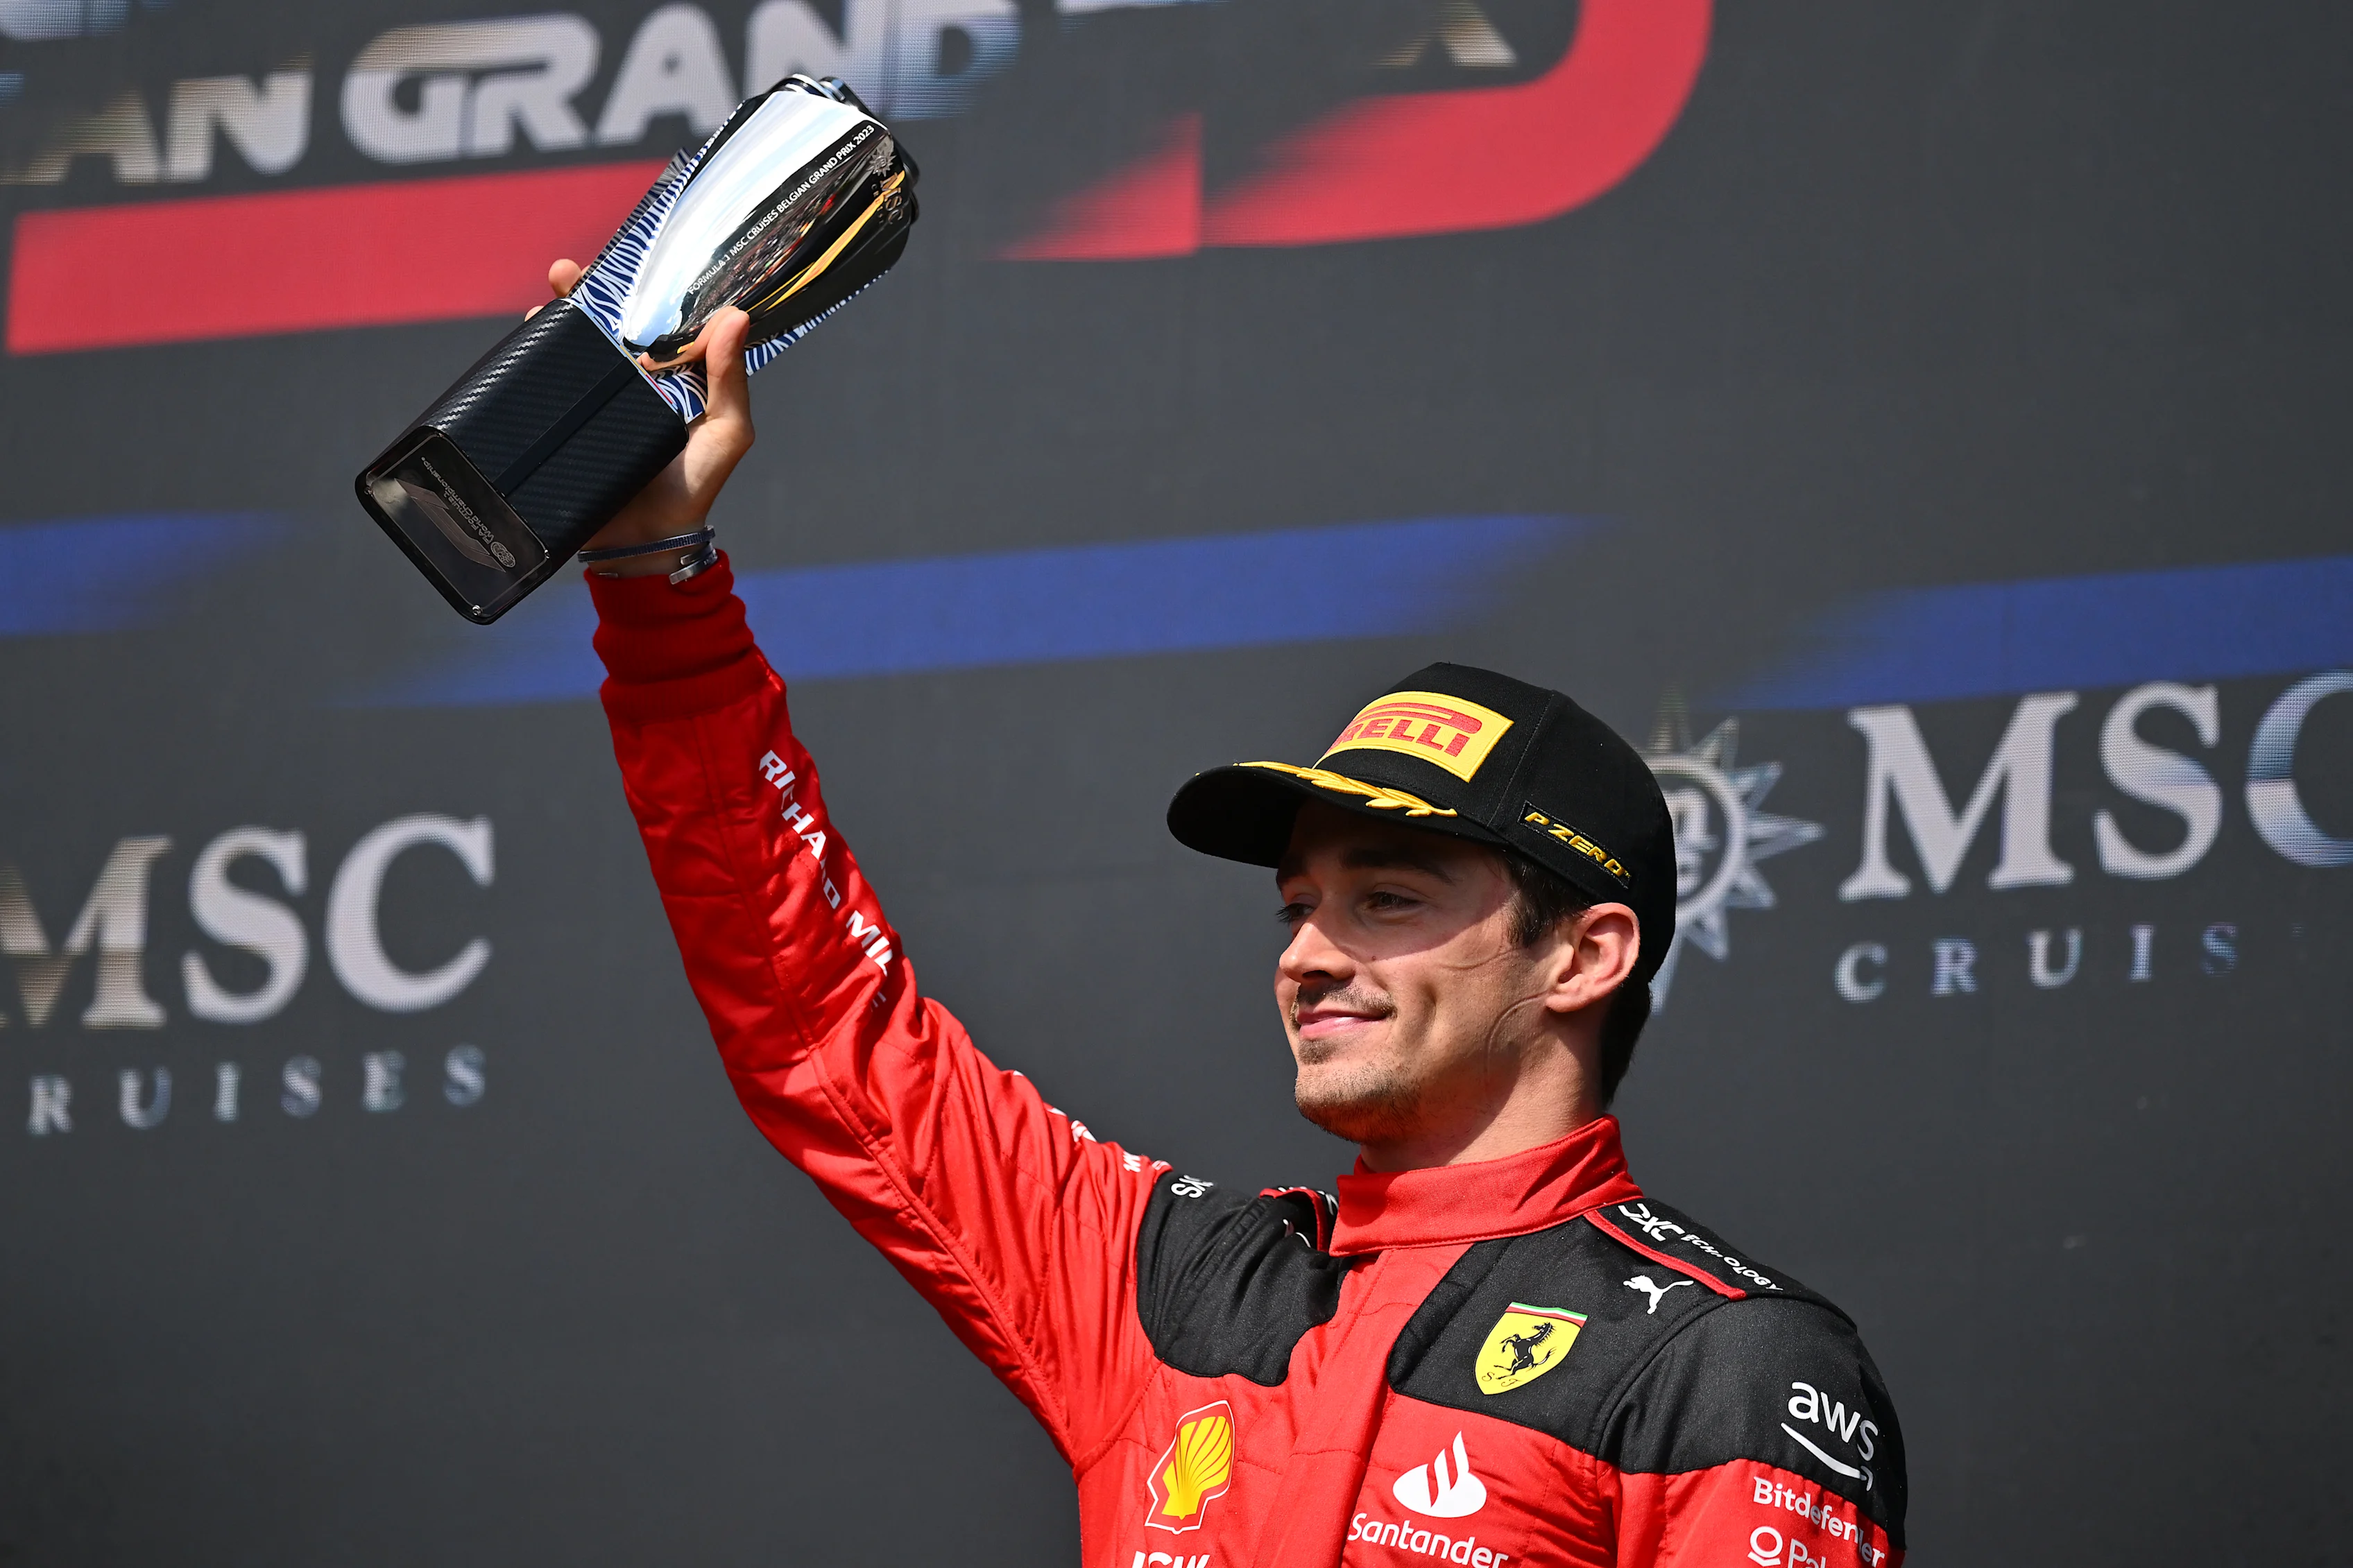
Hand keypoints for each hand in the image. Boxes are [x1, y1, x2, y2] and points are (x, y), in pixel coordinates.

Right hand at [540, 258, 756, 574]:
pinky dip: (534, 353)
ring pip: (575, 344)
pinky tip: (531, 332)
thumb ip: (730, 379)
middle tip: (568, 273)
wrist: (644, 544)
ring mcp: (598, 398)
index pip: (659, 320)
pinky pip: (548, 380)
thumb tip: (736, 317)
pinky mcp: (567, 420)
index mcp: (675, 376)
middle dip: (587, 292)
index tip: (630, 263)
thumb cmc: (694, 488)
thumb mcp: (727, 433)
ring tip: (552, 297)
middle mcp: (634, 381)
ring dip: (559, 314)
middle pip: (609, 322)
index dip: (643, 288)